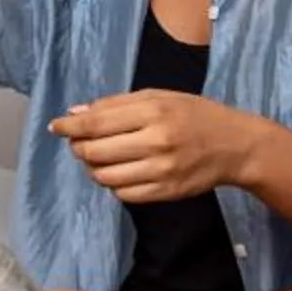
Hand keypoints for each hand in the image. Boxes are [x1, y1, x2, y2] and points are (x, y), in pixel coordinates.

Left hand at [51, 89, 263, 203]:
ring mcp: (161, 171)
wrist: (236, 146)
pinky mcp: (166, 193)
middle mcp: (156, 142)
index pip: (96, 123)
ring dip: (93, 168)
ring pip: (104, 176)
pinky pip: (123, 194)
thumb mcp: (159, 97)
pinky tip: (120, 171)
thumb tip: (76, 113)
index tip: (56, 127)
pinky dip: (113, 183)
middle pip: (95, 152)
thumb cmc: (195, 115)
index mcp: (153, 112)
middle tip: (81, 142)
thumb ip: (116, 104)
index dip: (69, 127)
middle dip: (79, 148)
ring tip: (99, 158)